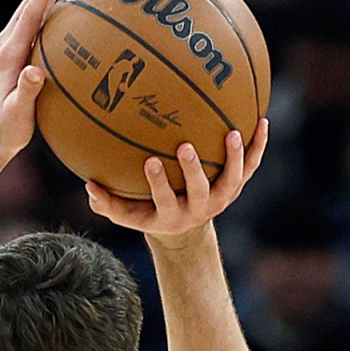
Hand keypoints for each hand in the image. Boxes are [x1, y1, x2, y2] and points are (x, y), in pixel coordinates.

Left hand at [0, 0, 76, 170]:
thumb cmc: (5, 130)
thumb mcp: (17, 115)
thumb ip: (26, 93)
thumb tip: (35, 73)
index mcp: (8, 53)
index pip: (29, 14)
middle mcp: (6, 42)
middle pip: (31, 1)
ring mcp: (9, 46)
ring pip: (32, 8)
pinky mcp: (14, 53)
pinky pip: (34, 22)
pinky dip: (48, 5)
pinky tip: (62, 2)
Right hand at [84, 131, 253, 242]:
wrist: (184, 229)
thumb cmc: (149, 212)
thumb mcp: (128, 213)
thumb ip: (108, 203)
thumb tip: (88, 186)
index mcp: (172, 215)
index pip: (165, 201)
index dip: (159, 185)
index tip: (150, 162)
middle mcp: (200, 208)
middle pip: (200, 191)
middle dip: (194, 171)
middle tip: (184, 146)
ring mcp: (221, 198)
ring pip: (232, 180)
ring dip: (234, 158)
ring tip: (233, 134)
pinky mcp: (235, 186)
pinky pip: (251, 166)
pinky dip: (257, 146)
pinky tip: (261, 121)